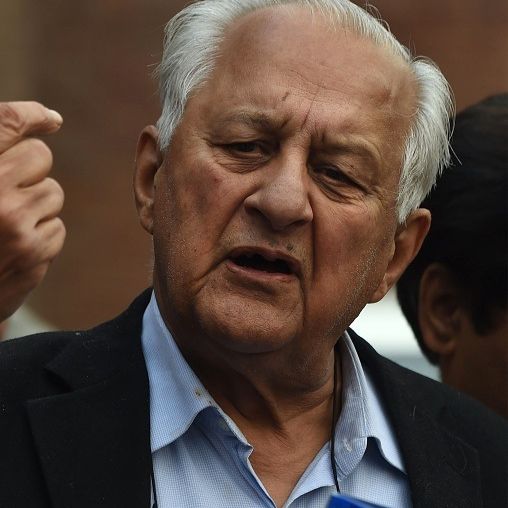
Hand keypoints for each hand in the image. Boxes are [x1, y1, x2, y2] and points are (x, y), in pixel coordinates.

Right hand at [0, 102, 65, 322]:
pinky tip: (14, 248)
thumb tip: (50, 119)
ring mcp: (15, 226)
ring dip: (36, 205)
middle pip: (41, 156)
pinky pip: (57, 227)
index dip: (31, 115)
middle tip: (8, 190)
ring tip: (5, 226)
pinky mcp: (34, 254)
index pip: (7, 122)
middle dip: (30, 169)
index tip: (50, 119)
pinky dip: (42, 235)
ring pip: (53, 193)